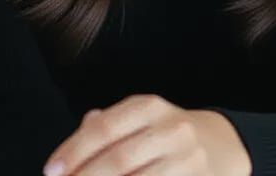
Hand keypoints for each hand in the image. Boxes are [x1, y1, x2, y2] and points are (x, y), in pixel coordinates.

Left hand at [42, 93, 251, 175]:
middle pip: (118, 160)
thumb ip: (108, 125)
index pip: (105, 127)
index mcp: (150, 107)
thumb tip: (79, 135)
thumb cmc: (167, 134)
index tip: (51, 171)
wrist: (223, 146)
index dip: (74, 150)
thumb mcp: (141, 117)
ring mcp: (186, 162)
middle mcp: (171, 130)